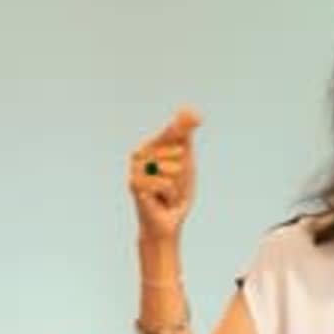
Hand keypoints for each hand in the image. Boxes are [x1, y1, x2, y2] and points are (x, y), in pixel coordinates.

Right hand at [129, 109, 198, 247]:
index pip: (171, 131)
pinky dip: (170, 194)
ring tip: (167, 192)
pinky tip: (162, 199)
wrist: (166, 221)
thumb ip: (185, 137)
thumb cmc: (176, 191)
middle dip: (183, 171)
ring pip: (172, 168)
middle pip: (176, 151)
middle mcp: (140, 154)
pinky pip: (166, 183)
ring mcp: (135, 168)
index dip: (183, 126)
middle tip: (174, 183)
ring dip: (177, 185)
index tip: (198, 117)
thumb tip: (193, 112)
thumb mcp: (185, 161)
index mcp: (152, 145)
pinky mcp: (134, 184)